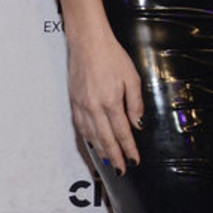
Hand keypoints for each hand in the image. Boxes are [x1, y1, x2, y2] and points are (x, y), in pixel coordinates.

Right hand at [68, 34, 143, 174]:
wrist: (88, 43)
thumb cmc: (111, 56)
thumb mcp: (132, 78)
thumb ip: (135, 103)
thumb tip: (138, 124)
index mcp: (111, 101)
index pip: (122, 132)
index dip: (129, 149)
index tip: (134, 160)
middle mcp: (94, 107)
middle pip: (105, 139)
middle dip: (115, 157)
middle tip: (122, 170)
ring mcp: (81, 105)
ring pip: (91, 136)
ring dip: (100, 152)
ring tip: (109, 163)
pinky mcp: (74, 101)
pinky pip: (80, 127)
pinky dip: (87, 139)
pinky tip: (92, 145)